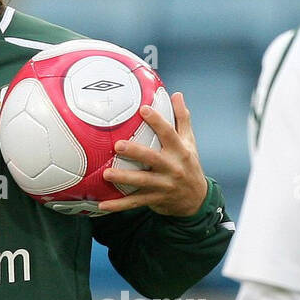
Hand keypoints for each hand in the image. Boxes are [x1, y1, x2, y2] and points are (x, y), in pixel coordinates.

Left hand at [97, 90, 208, 215]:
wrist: (197, 200)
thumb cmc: (189, 165)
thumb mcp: (190, 142)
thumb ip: (182, 119)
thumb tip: (176, 94)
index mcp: (180, 151)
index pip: (169, 133)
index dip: (157, 121)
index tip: (143, 109)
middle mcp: (173, 168)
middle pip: (153, 158)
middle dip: (135, 152)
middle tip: (117, 145)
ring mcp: (164, 185)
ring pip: (142, 182)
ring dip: (124, 178)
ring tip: (105, 174)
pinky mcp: (155, 199)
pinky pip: (135, 202)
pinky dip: (118, 205)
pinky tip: (102, 204)